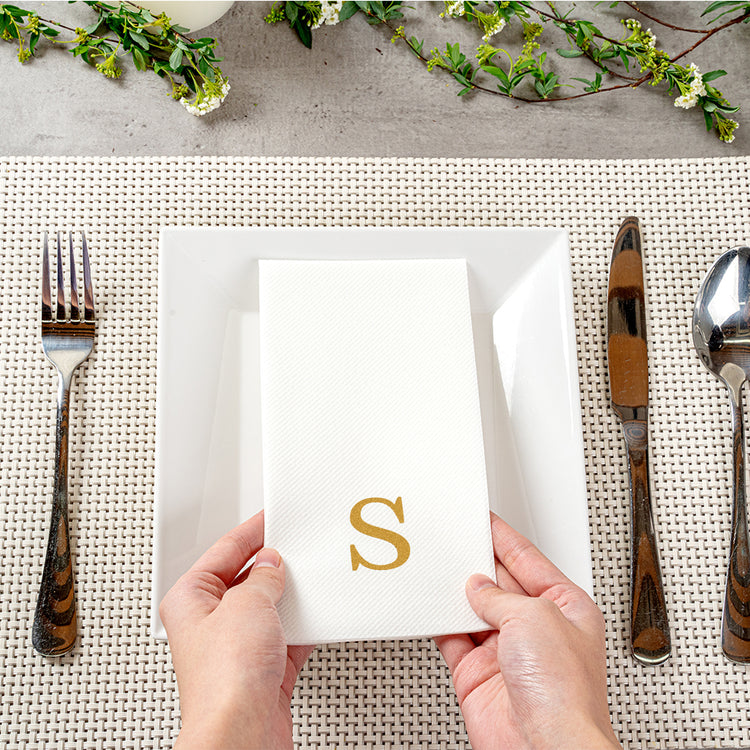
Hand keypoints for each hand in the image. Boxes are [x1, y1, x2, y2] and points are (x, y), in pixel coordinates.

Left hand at [160, 511, 312, 749]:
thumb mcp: (247, 605)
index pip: (225, 551)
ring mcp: (236, 647)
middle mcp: (210, 623)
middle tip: (298, 546)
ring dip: (290, 596)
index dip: (252, 531)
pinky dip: (302, 625)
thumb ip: (263, 576)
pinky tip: (317, 615)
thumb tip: (272, 563)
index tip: (273, 517)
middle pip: (246, 578)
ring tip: (311, 578)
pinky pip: (285, 634)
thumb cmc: (225, 682)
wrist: (242, 736)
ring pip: (268, 607)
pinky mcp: (260, 669)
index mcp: (191, 599)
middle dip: (273, 565)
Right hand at [435, 512, 620, 749]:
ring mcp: (506, 652)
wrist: (543, 747)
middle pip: (500, 583)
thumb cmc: (564, 693)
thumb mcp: (534, 618)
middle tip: (456, 540)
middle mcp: (537, 629)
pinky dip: (441, 621)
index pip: (529, 561)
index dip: (504, 538)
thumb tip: (476, 588)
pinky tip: (433, 606)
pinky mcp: (478, 672)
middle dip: (478, 563)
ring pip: (474, 609)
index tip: (485, 520)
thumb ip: (498, 597)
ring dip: (457, 593)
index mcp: (565, 608)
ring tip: (439, 569)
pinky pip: (453, 637)